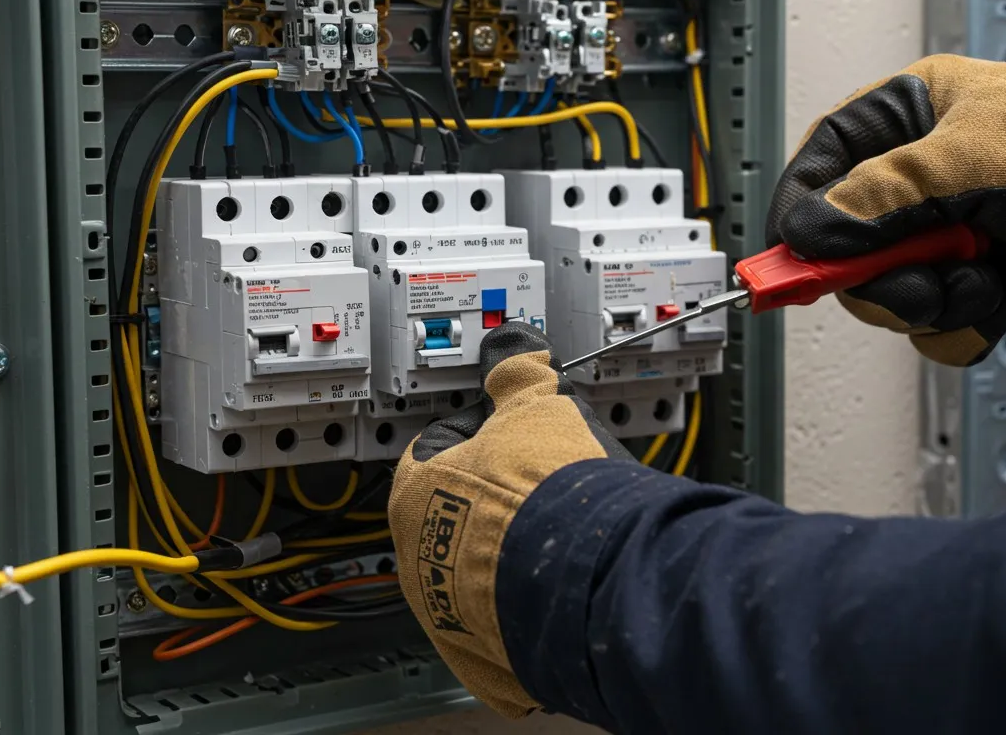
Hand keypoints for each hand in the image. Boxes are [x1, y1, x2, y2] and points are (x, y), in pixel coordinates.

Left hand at [387, 322, 632, 717]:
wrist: (592, 578)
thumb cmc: (551, 495)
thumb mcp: (536, 407)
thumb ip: (516, 374)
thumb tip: (510, 347)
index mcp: (414, 493)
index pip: (439, 448)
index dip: (486, 435)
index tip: (516, 437)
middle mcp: (417, 559)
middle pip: (457, 516)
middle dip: (499, 500)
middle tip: (546, 486)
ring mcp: (448, 615)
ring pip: (478, 575)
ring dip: (513, 556)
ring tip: (563, 535)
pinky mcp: (486, 658)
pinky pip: (502, 625)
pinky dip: (527, 609)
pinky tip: (561, 585)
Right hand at [766, 54, 1005, 365]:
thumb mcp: (960, 161)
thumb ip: (875, 198)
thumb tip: (813, 234)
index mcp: (913, 116)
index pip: (825, 158)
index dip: (800, 207)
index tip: (789, 253)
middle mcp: (924, 174)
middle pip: (850, 242)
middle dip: (879, 275)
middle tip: (907, 283)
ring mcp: (949, 231)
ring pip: (888, 289)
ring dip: (926, 301)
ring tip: (974, 282)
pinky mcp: (974, 278)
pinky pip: (932, 320)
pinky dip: (959, 323)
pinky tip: (995, 299)